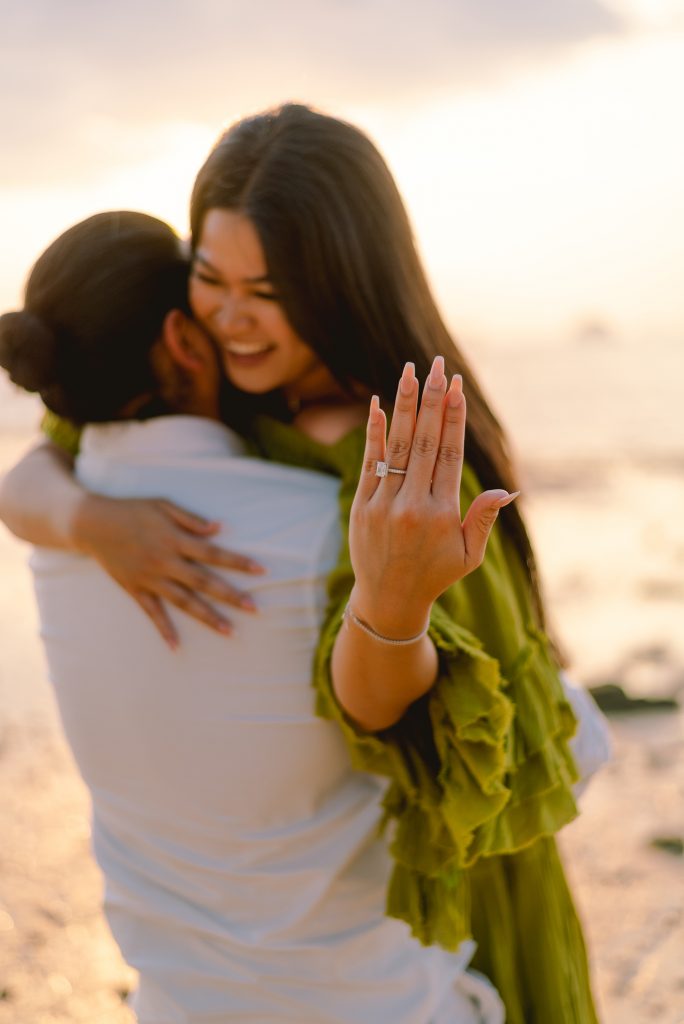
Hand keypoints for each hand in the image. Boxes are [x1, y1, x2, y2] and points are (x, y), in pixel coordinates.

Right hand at [73, 494, 264, 647]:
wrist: (92, 524)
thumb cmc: (132, 510)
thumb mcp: (163, 505)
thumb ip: (191, 519)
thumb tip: (220, 528)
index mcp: (175, 539)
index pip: (214, 553)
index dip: (239, 562)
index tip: (262, 570)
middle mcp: (165, 561)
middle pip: (204, 582)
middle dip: (232, 596)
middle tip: (257, 609)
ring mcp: (150, 578)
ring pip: (184, 602)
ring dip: (208, 617)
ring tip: (230, 632)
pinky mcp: (135, 589)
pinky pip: (152, 613)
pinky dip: (164, 630)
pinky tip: (176, 647)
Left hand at [349, 356, 517, 637]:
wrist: (388, 599)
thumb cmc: (435, 574)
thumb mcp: (469, 554)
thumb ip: (482, 519)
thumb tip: (506, 492)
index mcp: (442, 514)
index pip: (449, 454)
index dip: (454, 418)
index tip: (457, 387)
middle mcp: (412, 506)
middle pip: (424, 442)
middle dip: (432, 400)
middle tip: (438, 365)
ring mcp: (384, 504)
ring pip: (397, 446)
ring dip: (404, 406)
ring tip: (410, 372)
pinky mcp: (362, 505)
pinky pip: (369, 462)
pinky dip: (373, 433)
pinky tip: (378, 404)